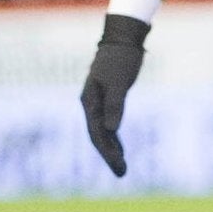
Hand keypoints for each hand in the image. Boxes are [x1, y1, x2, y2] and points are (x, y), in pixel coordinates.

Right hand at [81, 14, 150, 176]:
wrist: (123, 38)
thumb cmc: (120, 58)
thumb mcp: (118, 82)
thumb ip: (114, 105)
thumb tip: (111, 130)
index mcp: (89, 101)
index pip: (96, 132)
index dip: (106, 151)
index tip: (118, 165)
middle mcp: (90, 104)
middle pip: (98, 135)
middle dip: (109, 155)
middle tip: (122, 173)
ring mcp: (97, 102)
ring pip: (103, 131)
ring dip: (112, 149)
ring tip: (122, 168)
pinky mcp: (108, 99)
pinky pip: (108, 124)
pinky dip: (114, 138)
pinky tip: (120, 150)